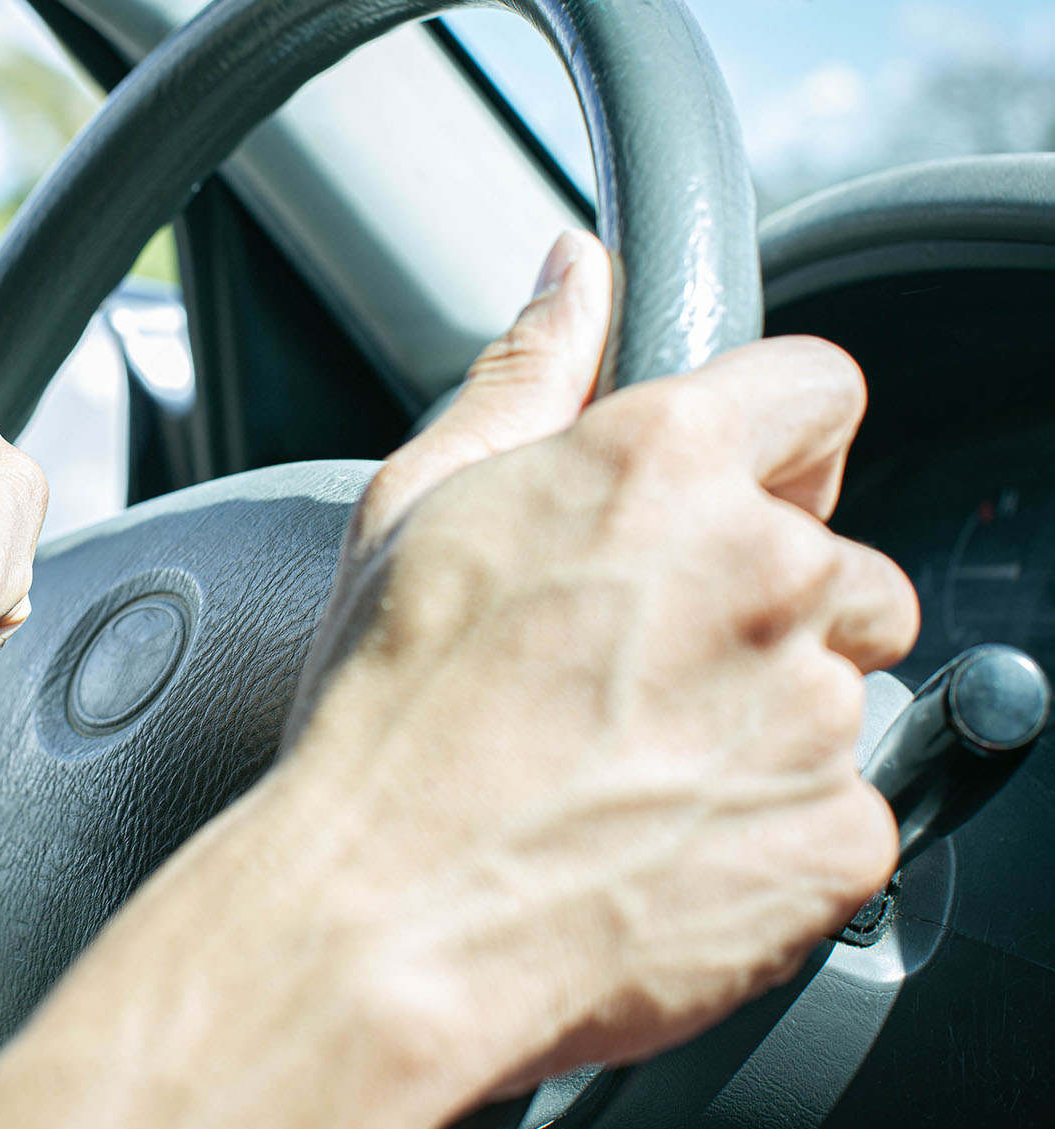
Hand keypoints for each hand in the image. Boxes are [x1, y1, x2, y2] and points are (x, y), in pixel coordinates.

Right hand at [274, 264, 918, 1083]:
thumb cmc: (381, 721)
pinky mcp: (838, 832)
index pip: (819, 388)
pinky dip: (772, 825)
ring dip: (767, 715)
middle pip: (838, 556)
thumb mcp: (417, 507)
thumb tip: (576, 273)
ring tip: (632, 764)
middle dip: (766, 600)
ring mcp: (813, 708)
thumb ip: (527, 372)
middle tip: (639, 665)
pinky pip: (842, 807)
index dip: (776, 441)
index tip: (737, 493)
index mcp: (664, 466)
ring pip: (839, 687)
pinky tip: (658, 838)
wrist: (383, 921)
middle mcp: (764, 570)